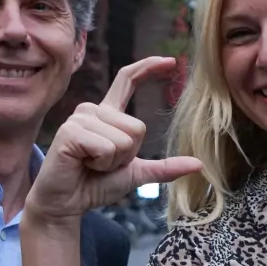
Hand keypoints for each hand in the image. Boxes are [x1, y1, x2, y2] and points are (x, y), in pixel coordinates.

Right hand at [25, 56, 201, 225]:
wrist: (67, 204)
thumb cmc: (96, 186)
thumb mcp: (137, 174)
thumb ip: (165, 167)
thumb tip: (198, 164)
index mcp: (108, 115)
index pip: (128, 80)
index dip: (148, 68)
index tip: (171, 61)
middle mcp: (93, 110)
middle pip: (138, 128)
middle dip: (127, 156)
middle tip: (103, 164)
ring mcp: (80, 118)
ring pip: (124, 139)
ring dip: (113, 162)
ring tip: (92, 165)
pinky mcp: (70, 132)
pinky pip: (107, 147)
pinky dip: (102, 164)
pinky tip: (83, 165)